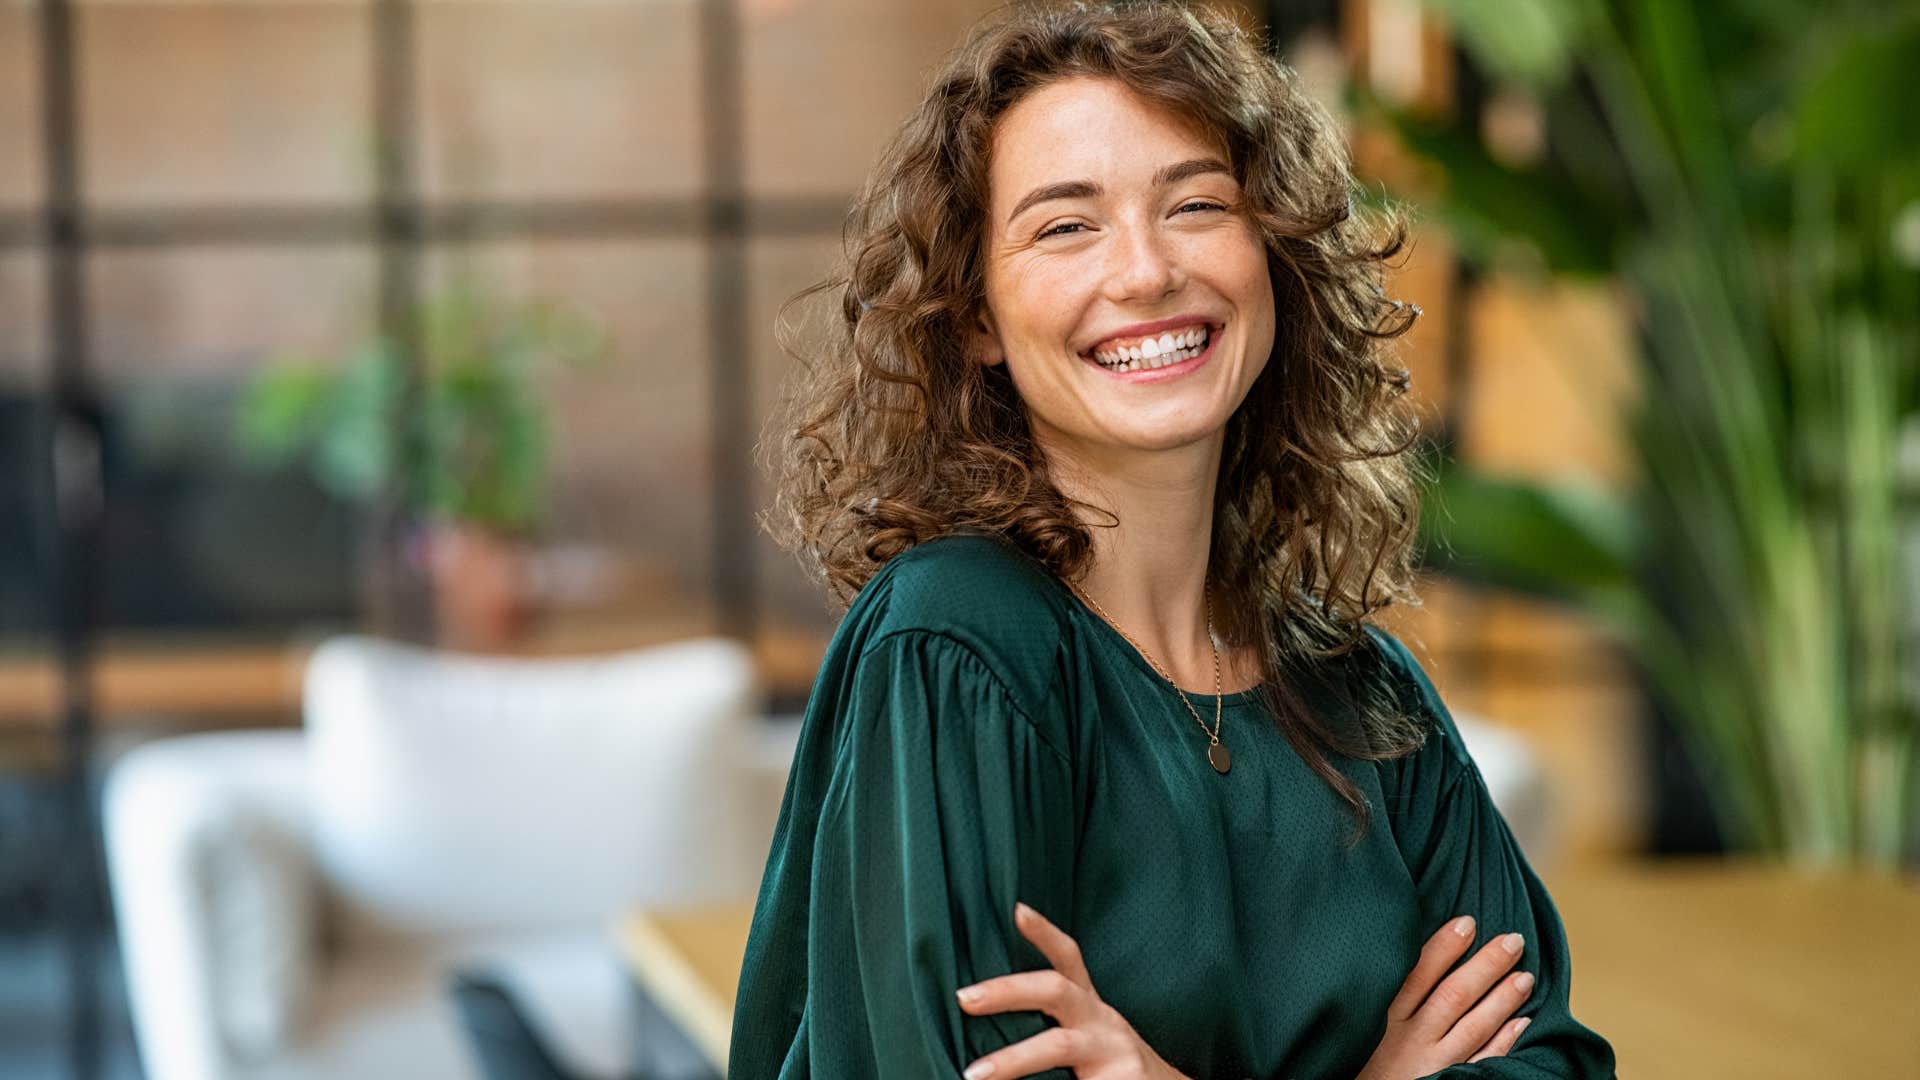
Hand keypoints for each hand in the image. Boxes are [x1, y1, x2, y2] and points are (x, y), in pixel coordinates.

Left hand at [954, 901, 1190, 1079]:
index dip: (1044, 933)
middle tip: (964, 998)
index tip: (1017, 910)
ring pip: (1059, 1046)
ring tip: (972, 1074)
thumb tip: (985, 1013)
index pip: (1069, 959)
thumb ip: (1055, 1022)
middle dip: (1007, 991)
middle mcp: (1102, 1022)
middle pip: (1056, 990)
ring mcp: (1114, 1052)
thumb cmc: (1114, 1067)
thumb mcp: (1089, 1035)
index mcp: (1089, 1008)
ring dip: (1012, 1060)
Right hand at [1354, 915, 1535, 1079]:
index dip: (1445, 946)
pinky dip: (1504, 1041)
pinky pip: (1483, 1061)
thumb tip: (1406, 952)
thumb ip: (1384, 993)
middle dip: (1487, 966)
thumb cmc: (1361, 1060)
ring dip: (1503, 999)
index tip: (1468, 923)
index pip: (1419, 973)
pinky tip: (1522, 1022)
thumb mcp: (1362, 1022)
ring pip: (1474, 1026)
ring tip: (1525, 976)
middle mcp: (1410, 1039)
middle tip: (1513, 941)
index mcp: (1385, 1017)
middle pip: (1454, 995)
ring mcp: (1433, 1064)